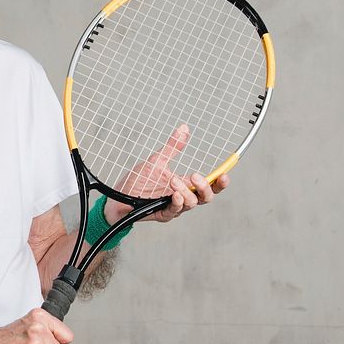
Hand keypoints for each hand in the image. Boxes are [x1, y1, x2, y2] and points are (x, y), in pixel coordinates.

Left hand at [103, 123, 228, 224]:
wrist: (118, 196)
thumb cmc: (138, 180)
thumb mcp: (157, 160)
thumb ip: (172, 147)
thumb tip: (184, 128)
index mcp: (185, 183)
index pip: (208, 184)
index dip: (219, 181)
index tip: (225, 174)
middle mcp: (182, 196)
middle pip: (205, 197)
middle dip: (207, 187)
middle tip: (196, 176)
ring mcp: (173, 206)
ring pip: (191, 203)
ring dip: (186, 191)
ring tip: (173, 181)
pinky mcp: (162, 214)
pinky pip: (175, 211)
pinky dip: (177, 202)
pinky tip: (175, 194)